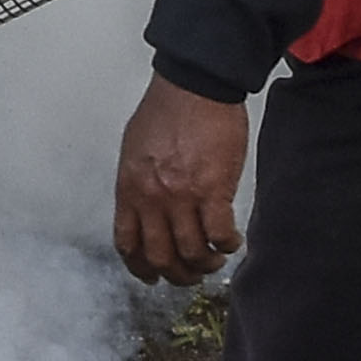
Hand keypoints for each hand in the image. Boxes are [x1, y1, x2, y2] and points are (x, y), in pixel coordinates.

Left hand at [115, 75, 250, 284]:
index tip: (152, 275)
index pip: (128, 244)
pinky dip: (227, 245)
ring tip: (215, 257)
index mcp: (130, 188)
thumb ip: (138, 183)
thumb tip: (145, 208)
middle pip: (161, 257)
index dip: (140, 268)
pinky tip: (232, 241)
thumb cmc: (167, 108)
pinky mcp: (213, 190)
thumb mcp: (134, 148)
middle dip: (177, 274)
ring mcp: (182, 197)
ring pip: (191, 253)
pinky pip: (219, 234)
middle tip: (191, 273)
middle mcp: (152, 199)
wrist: (195, 85)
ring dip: (205, 263)